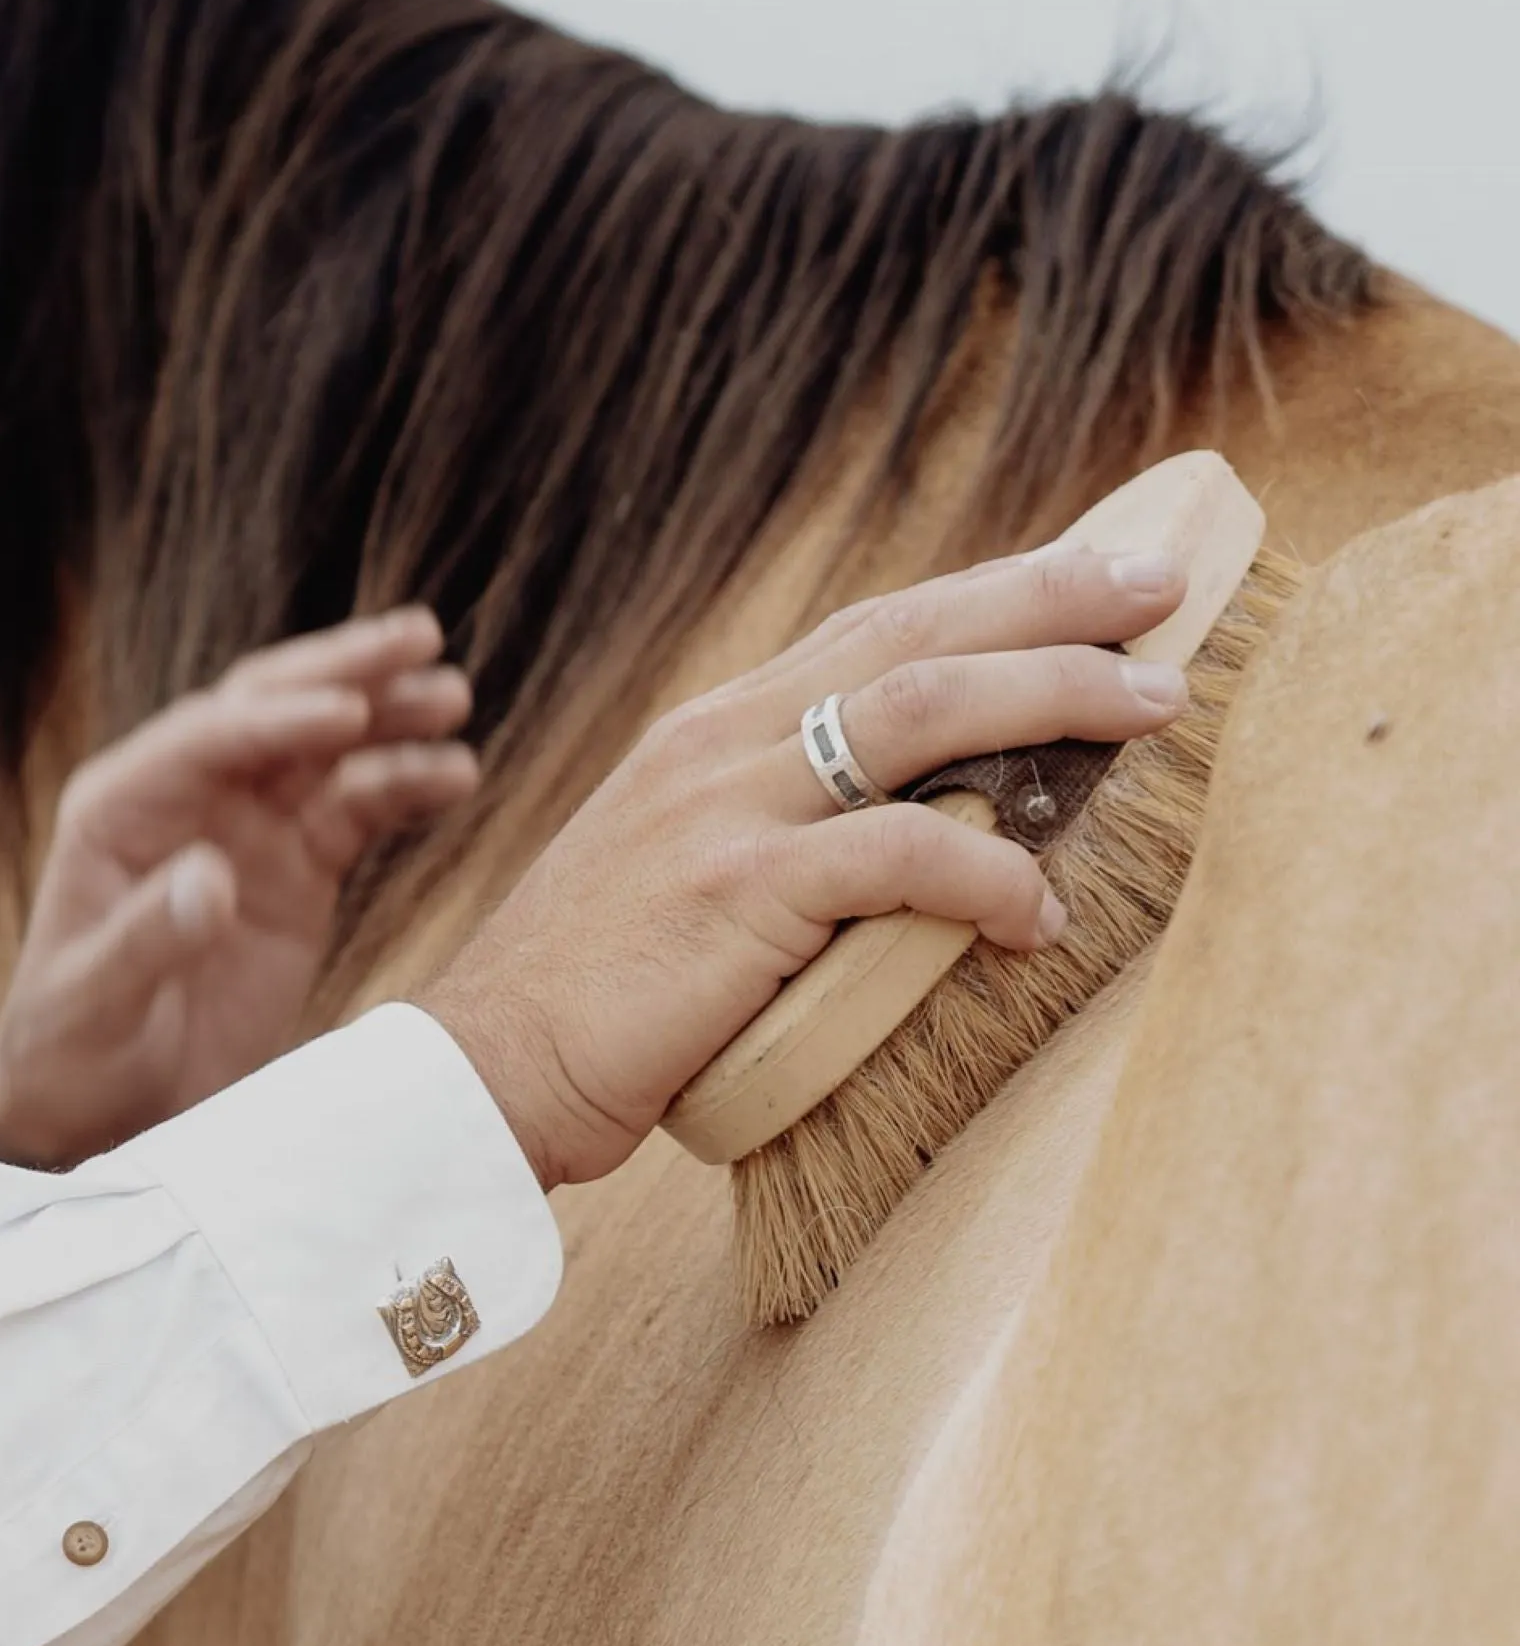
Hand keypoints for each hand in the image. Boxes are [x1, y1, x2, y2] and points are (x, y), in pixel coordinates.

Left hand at [0, 610, 477, 1165]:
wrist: (98, 1107)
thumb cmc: (71, 1049)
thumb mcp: (92, 1001)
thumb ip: (146, 937)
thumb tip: (213, 874)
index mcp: (120, 808)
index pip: (208, 737)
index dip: (279, 718)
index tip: (349, 712)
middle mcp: (186, 801)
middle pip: (270, 710)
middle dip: (344, 672)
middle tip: (420, 638)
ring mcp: (248, 831)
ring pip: (325, 752)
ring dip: (388, 718)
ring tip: (451, 699)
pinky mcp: (297, 872)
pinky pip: (357, 813)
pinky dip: (404, 788)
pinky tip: (456, 774)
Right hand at [419, 544, 1195, 1187]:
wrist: (485, 1067)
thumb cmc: (596, 996)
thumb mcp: (685, 880)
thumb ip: (782, 838)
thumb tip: (914, 841)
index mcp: (710, 733)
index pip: (870, 631)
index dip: (989, 595)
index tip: (1090, 578)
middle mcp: (720, 744)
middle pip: (908, 634)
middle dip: (1046, 601)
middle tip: (1161, 585)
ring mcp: (724, 811)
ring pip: (916, 711)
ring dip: (1048, 694)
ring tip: (1154, 704)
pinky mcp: (736, 893)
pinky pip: (895, 857)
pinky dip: (986, 872)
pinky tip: (1042, 911)